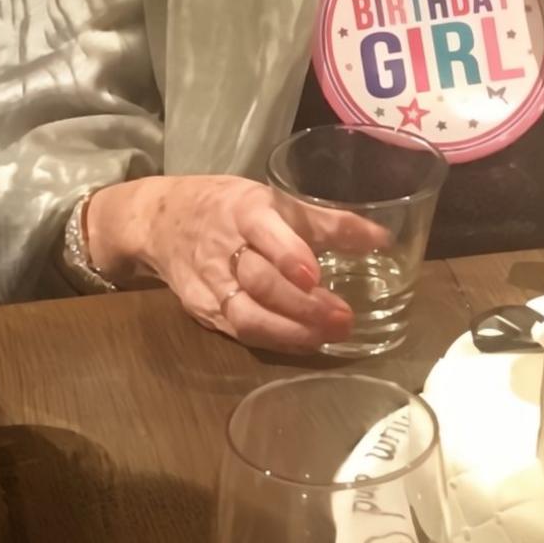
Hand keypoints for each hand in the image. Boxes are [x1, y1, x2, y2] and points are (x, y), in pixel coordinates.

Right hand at [86, 175, 388, 353]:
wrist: (161, 221)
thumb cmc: (228, 206)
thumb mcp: (273, 200)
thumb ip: (326, 221)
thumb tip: (382, 238)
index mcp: (243, 211)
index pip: (263, 232)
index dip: (288, 254)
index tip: (315, 274)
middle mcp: (224, 249)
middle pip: (261, 282)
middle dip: (303, 305)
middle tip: (344, 318)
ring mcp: (209, 285)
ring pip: (248, 315)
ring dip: (291, 330)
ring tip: (328, 335)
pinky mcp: (202, 311)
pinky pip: (239, 331)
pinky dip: (274, 340)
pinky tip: (303, 342)